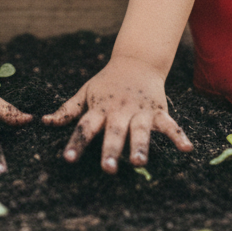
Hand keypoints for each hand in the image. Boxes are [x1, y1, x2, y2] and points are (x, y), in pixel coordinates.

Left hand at [41, 55, 191, 172]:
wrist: (136, 61)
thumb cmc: (106, 83)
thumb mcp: (85, 93)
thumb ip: (67, 110)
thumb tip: (44, 122)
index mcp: (99, 108)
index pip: (85, 127)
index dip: (76, 142)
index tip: (68, 159)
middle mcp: (119, 110)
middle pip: (114, 132)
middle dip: (111, 150)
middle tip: (108, 169)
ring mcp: (140, 110)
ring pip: (140, 130)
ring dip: (140, 146)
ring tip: (140, 163)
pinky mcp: (158, 110)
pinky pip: (170, 124)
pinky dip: (179, 136)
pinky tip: (187, 149)